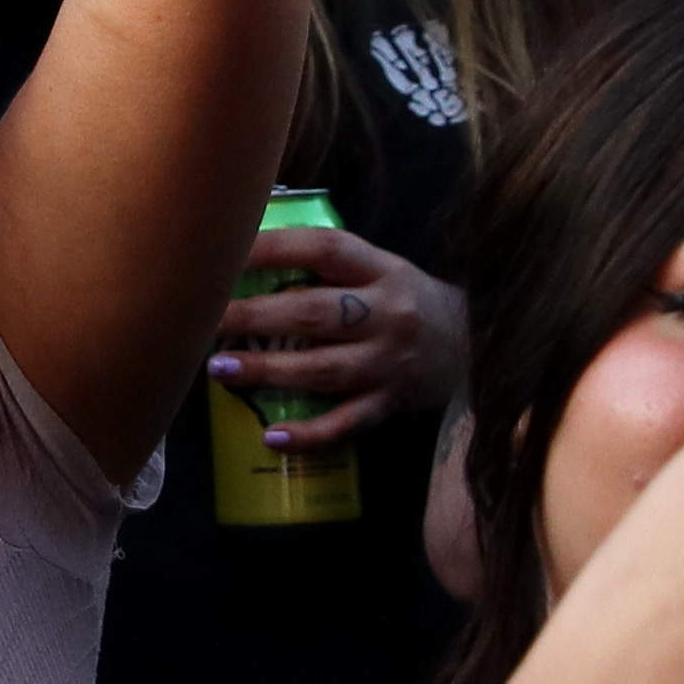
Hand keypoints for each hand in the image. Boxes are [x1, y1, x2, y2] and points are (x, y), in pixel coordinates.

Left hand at [220, 219, 469, 452]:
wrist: (476, 345)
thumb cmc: (408, 301)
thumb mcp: (381, 269)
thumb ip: (328, 265)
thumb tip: (249, 245)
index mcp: (382, 270)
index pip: (323, 249)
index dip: (273, 247)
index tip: (225, 250)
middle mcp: (389, 314)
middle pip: (315, 313)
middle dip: (255, 315)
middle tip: (206, 318)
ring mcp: (390, 363)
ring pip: (324, 370)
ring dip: (268, 371)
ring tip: (220, 370)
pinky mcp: (392, 404)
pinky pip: (347, 423)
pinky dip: (310, 434)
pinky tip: (273, 437)